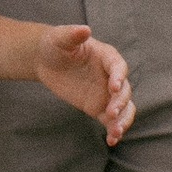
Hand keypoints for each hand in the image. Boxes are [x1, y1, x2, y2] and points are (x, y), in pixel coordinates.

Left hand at [32, 25, 133, 142]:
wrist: (47, 60)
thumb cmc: (55, 44)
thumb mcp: (60, 38)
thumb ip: (72, 34)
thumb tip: (85, 29)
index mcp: (107, 57)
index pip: (118, 67)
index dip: (118, 77)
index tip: (113, 88)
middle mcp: (111, 76)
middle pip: (125, 91)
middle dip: (120, 103)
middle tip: (110, 113)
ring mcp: (107, 93)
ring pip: (124, 109)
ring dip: (123, 120)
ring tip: (115, 133)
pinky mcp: (98, 107)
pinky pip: (111, 121)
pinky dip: (114, 131)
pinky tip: (111, 141)